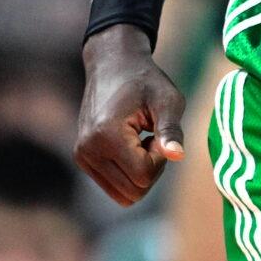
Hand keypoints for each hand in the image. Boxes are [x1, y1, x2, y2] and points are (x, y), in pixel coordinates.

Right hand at [75, 24, 186, 206]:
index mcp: (107, 136)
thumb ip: (171, 131)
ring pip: (123, 195)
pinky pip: (114, 186)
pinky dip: (128, 173)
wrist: (113, 65)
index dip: (160, 158)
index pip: (143, 176)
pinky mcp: (83, 159)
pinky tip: (131, 145)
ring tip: (141, 141)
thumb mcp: (167, 100)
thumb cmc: (145, 80)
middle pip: (133, 192)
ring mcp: (82, 157)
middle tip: (152, 137)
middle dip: (151, 169)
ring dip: (140, 173)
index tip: (159, 132)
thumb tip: (178, 156)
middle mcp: (88, 151)